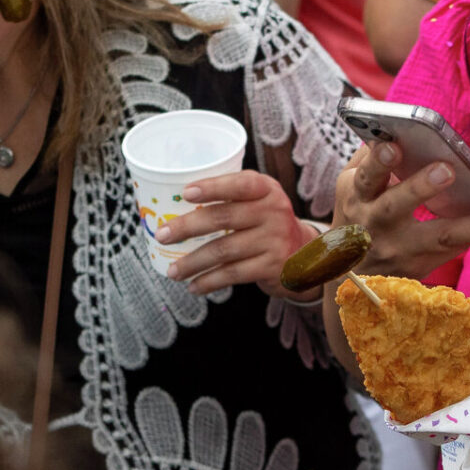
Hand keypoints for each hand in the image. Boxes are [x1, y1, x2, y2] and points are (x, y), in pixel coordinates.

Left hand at [160, 170, 318, 297]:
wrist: (307, 255)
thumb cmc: (267, 222)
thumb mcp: (259, 200)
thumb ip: (230, 196)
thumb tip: (174, 202)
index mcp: (266, 189)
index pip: (240, 184)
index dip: (213, 187)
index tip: (186, 193)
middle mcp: (274, 211)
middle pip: (223, 217)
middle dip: (187, 227)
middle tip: (162, 234)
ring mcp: (274, 240)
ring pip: (224, 250)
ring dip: (193, 262)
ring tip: (172, 271)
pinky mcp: (273, 266)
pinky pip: (233, 274)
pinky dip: (210, 281)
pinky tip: (194, 286)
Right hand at [333, 142, 469, 278]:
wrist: (352, 273)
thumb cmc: (359, 213)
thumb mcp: (351, 185)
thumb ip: (370, 157)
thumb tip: (396, 127)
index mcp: (358, 197)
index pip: (366, 177)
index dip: (377, 162)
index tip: (392, 145)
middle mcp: (376, 225)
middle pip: (395, 207)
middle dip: (420, 187)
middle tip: (446, 170)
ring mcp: (400, 249)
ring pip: (440, 237)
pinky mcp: (422, 265)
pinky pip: (456, 248)